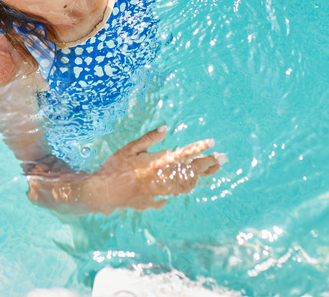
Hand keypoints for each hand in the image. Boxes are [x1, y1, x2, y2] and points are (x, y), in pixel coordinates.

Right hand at [86, 125, 224, 212]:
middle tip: (223, 159)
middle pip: (191, 170)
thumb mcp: (129, 149)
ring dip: (200, 175)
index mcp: (158, 162)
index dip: (199, 148)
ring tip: (212, 170)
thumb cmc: (115, 168)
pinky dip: (184, 187)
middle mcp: (163, 177)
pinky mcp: (156, 199)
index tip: (212, 143)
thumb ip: (149, 138)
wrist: (105, 192)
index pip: (184, 154)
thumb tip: (165, 127)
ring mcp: (161, 190)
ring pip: (187, 183)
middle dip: (208, 164)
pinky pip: (174, 193)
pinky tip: (189, 185)